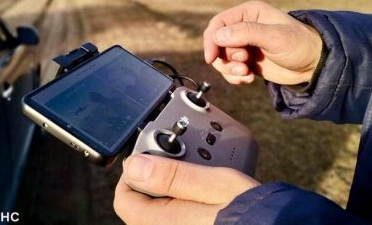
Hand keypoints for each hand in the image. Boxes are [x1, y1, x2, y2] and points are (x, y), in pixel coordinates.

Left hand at [114, 155, 259, 224]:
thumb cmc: (247, 210)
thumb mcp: (210, 183)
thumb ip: (170, 175)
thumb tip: (133, 166)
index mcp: (161, 223)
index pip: (124, 198)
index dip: (134, 172)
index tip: (151, 154)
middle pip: (143, 202)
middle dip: (159, 175)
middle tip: (183, 159)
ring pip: (162, 206)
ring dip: (175, 184)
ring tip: (199, 171)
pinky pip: (180, 212)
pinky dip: (187, 197)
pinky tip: (206, 188)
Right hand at [203, 1, 322, 84]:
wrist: (313, 65)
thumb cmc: (300, 44)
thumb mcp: (274, 36)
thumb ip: (246, 33)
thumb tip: (218, 36)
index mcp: (249, 13)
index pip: (218, 24)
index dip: (211, 40)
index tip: (211, 58)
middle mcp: (243, 27)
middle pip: (217, 43)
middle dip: (226, 58)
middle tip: (244, 65)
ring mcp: (244, 45)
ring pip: (222, 58)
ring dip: (230, 70)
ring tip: (246, 74)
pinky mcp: (246, 61)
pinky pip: (229, 69)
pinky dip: (234, 77)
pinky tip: (248, 79)